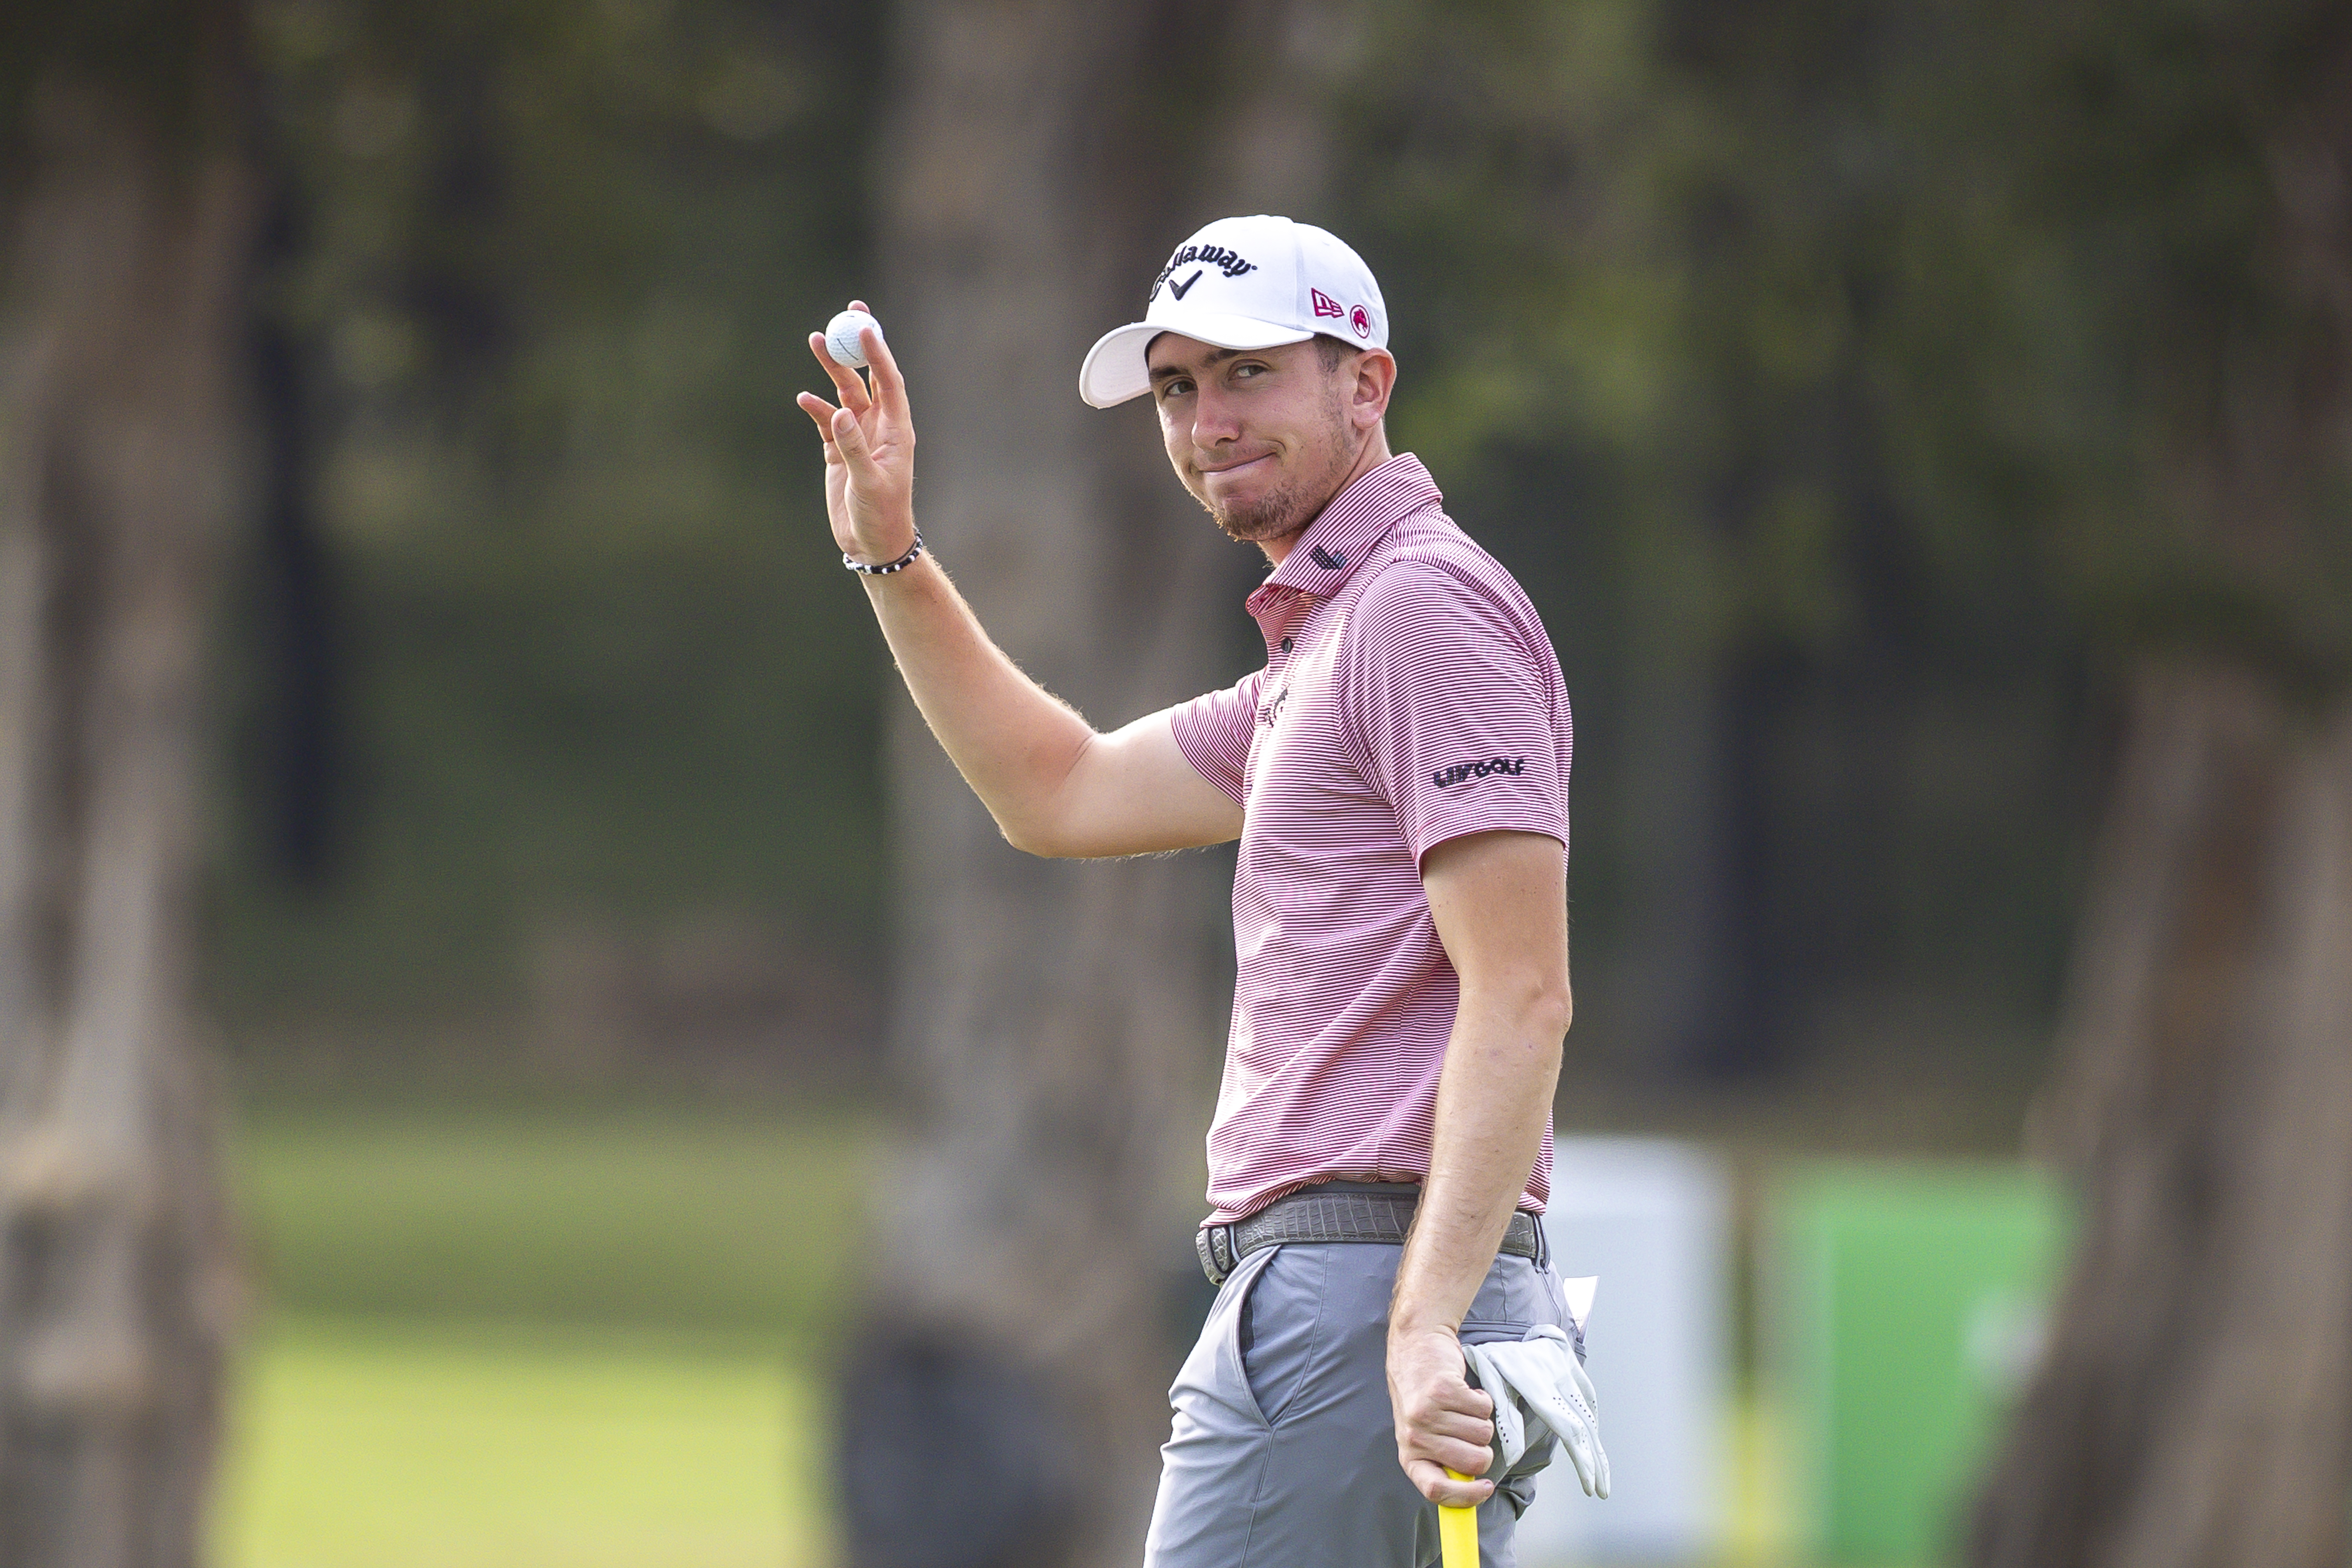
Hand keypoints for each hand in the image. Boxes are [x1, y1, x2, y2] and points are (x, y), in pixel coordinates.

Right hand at [795, 300, 916, 566]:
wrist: (872, 543)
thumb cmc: (880, 515)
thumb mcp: (868, 482)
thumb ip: (853, 447)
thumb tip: (840, 413)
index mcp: (896, 430)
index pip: (888, 381)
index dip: (878, 353)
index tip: (866, 326)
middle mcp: (879, 427)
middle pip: (867, 376)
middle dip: (857, 346)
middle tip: (846, 313)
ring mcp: (858, 436)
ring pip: (844, 392)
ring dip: (831, 368)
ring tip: (815, 341)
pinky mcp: (838, 450)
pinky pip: (826, 420)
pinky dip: (815, 407)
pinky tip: (804, 398)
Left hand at [1387, 1325, 1495, 1506]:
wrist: (1415, 1346)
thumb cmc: (1421, 1395)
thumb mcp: (1422, 1434)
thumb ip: (1441, 1460)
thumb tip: (1471, 1489)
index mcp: (1410, 1455)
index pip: (1435, 1490)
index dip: (1466, 1497)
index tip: (1485, 1489)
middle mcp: (1415, 1437)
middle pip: (1473, 1463)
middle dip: (1482, 1449)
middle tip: (1469, 1430)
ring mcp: (1428, 1413)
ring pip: (1483, 1434)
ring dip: (1480, 1420)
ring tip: (1461, 1406)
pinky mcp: (1443, 1390)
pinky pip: (1484, 1408)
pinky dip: (1481, 1399)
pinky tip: (1463, 1391)